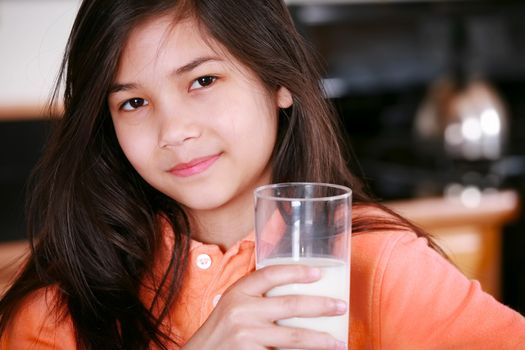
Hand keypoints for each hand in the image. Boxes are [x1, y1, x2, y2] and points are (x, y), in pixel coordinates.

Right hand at [181, 264, 346, 349]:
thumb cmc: (222, 330)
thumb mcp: (232, 305)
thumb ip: (256, 296)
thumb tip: (296, 291)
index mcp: (238, 292)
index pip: (269, 274)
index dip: (296, 271)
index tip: (318, 273)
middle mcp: (241, 311)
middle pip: (290, 304)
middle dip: (321, 306)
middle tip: (342, 306)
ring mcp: (247, 336)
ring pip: (294, 336)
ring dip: (321, 340)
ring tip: (339, 341)